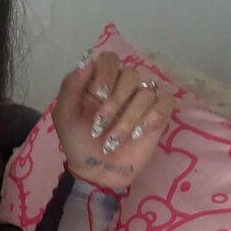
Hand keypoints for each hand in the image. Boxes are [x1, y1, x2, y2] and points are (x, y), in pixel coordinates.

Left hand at [51, 51, 175, 192]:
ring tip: (114, 139)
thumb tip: (87, 62)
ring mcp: (142, 101)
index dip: (107, 72)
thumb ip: (70, 86)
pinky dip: (153, 116)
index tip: (99, 93)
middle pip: (131, 73)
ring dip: (128, 118)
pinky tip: (138, 133)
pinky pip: (166, 102)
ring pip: (147, 91)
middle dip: (116, 99)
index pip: (109, 59)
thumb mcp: (64, 116)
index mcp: (99, 82)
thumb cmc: (78, 142)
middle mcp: (122, 87)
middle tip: (101, 123)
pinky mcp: (158, 116)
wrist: (95, 171)